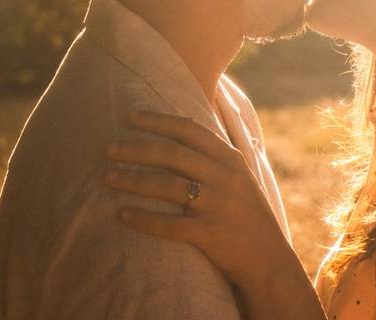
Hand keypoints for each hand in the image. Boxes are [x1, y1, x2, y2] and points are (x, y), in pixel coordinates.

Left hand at [104, 112, 324, 319]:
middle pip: (173, 155)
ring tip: (107, 178)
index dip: (158, 121)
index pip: (190, 130)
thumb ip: (216, 157)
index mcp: (231, 159)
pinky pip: (170, 225)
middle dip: (137, 149)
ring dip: (133, 180)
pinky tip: (122, 215)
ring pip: (167, 187)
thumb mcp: (240, 177)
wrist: (268, 258)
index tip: (130, 117)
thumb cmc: (247, 214)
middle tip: (108, 149)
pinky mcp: (209, 234)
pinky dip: (144, 219)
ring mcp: (217, 206)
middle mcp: (225, 178)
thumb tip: (181, 133)